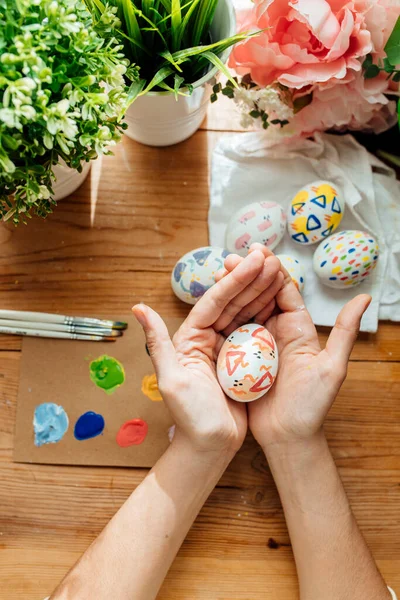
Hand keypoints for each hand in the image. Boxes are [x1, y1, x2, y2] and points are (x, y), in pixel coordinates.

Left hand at [132, 250, 282, 456]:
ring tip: (278, 268)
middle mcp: (207, 338)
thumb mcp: (172, 379)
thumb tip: (138, 307)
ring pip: (245, 312)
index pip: (214, 302)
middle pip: (231, 302)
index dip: (234, 280)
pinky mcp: (243, 359)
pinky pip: (256, 330)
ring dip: (261, 291)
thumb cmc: (191, 417)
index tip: (254, 260)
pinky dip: (268, 313)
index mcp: (190, 338)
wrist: (211, 446)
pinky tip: (281, 297)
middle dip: (250, 279)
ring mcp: (227, 347)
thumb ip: (158, 342)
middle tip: (270, 256)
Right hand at [218, 246, 370, 448]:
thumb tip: (365, 298)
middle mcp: (277, 332)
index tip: (255, 252)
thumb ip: (345, 333)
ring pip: (243, 310)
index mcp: (298, 329)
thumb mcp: (332, 368)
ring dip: (231, 291)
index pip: (284, 291)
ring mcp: (257, 344)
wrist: (288, 438)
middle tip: (228, 258)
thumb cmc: (312, 406)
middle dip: (245, 275)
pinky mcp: (241, 358)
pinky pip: (231, 332)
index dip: (269, 271)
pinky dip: (222, 316)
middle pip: (259, 296)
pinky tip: (210, 304)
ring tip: (217, 273)